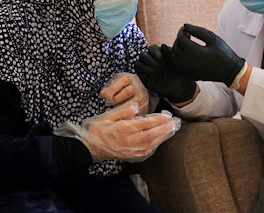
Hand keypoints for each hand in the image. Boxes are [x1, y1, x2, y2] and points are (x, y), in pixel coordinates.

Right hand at [54, 102, 180, 161]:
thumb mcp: (107, 116)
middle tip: (174, 122)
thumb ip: (122, 111)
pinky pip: (146, 151)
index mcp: (123, 129)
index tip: (167, 115)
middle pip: (152, 134)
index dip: (158, 119)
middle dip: (164, 128)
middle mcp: (129, 140)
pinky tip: (159, 140)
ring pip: (151, 143)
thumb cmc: (98, 129)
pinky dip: (155, 145)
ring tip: (170, 129)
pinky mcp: (130, 156)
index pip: (145, 123)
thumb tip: (135, 106)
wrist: (89, 148)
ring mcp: (130, 150)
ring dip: (162, 136)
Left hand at [100, 73, 151, 114]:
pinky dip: (127, 114)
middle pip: (128, 91)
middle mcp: (137, 87)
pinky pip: (135, 111)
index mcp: (130, 79)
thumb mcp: (118, 83)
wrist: (140, 92)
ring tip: (113, 111)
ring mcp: (142, 97)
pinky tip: (120, 116)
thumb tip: (102, 94)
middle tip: (109, 103)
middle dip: (117, 98)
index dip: (113, 88)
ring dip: (121, 108)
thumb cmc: (126, 87)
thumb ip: (110, 88)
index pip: (122, 81)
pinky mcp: (144, 106)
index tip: (105, 95)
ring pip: (132, 103)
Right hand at [134, 44, 196, 103]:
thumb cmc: (182, 72)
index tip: (161, 57)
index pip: (151, 48)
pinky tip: (151, 76)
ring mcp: (148, 71)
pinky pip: (138, 74)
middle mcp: (152, 62)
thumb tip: (177, 33)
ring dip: (145, 66)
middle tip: (157, 65)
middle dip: (149, 59)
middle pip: (142, 55)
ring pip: (138, 64)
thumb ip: (178, 46)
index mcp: (160, 55)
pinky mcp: (146, 80)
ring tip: (154, 71)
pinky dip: (142, 73)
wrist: (182, 87)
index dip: (154, 51)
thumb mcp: (180, 58)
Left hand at [172, 24, 244, 86]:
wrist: (229, 71)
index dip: (182, 32)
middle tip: (188, 37)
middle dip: (180, 40)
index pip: (179, 38)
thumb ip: (197, 31)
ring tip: (188, 45)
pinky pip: (177, 65)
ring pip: (174, 56)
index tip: (187, 30)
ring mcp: (185, 70)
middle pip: (175, 46)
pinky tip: (188, 55)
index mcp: (192, 51)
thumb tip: (184, 25)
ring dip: (179, 49)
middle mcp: (185, 61)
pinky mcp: (187, 75)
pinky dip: (179, 58)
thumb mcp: (212, 38)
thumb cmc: (223, 53)